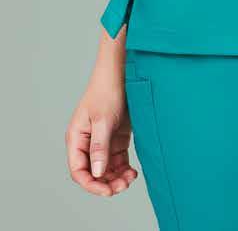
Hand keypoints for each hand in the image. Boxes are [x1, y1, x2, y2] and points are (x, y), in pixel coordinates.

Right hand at [65, 65, 138, 196]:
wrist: (121, 73)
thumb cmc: (106, 91)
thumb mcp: (103, 120)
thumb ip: (100, 147)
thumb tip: (97, 173)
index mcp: (76, 138)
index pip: (79, 170)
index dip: (91, 184)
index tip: (107, 191)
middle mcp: (87, 143)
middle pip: (93, 173)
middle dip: (106, 183)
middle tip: (123, 186)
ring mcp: (101, 141)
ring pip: (106, 169)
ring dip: (116, 178)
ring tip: (130, 179)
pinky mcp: (115, 139)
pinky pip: (117, 161)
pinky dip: (124, 169)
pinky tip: (133, 172)